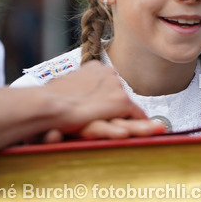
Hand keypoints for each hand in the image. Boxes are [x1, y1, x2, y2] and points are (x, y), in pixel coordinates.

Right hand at [42, 62, 161, 138]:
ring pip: (132, 108)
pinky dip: (141, 125)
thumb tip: (81, 93)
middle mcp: (109, 74)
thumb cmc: (48, 100)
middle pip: (123, 97)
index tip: (118, 114)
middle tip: (147, 123)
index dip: (113, 103)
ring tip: (156, 127)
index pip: (112, 87)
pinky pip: (137, 116)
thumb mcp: (66, 88)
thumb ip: (80, 89)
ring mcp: (116, 88)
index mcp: (96, 69)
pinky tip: (143, 132)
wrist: (45, 104)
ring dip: (141, 120)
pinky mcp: (120, 101)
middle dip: (129, 112)